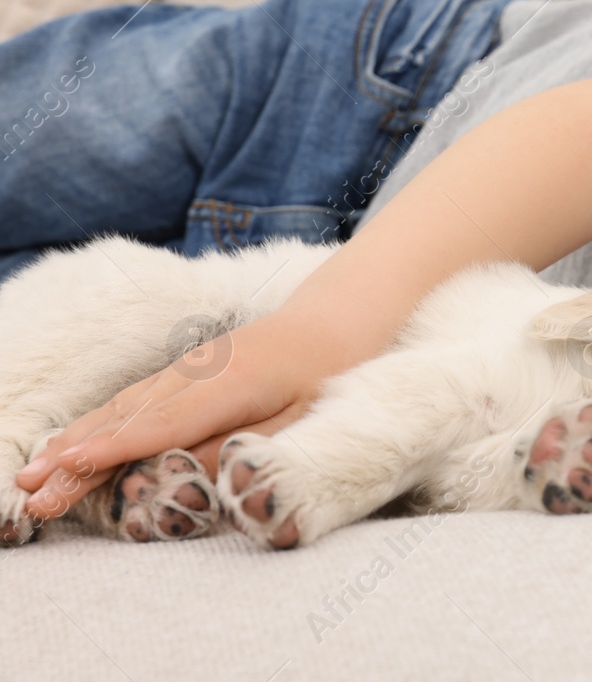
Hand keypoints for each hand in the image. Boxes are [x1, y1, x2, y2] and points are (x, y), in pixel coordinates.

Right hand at [13, 310, 342, 521]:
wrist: (335, 319)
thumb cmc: (326, 373)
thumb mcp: (300, 418)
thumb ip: (245, 445)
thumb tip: (186, 471)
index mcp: (231, 386)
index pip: (163, 424)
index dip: (114, 450)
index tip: (69, 469)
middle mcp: (198, 373)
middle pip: (129, 420)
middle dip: (77, 458)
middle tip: (32, 494)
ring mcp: (188, 368)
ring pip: (123, 408)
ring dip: (75, 442)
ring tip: (34, 474)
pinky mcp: (186, 371)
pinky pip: (135, 400)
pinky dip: (98, 423)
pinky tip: (70, 443)